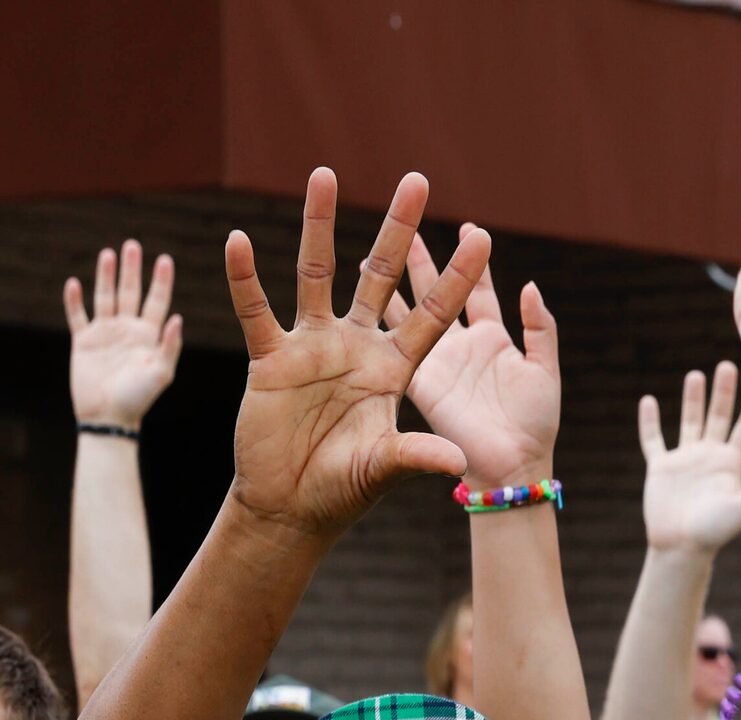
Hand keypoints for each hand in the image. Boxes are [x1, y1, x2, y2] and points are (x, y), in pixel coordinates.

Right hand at [65, 239, 181, 426]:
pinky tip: (74, 283)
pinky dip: (74, 300)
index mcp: (149, 336)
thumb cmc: (140, 398)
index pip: (156, 302)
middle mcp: (128, 330)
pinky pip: (77, 316)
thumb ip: (170, 345)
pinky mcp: (83, 342)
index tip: (165, 259)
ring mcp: (105, 334)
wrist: (110, 416)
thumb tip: (177, 318)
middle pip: (130, 293)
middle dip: (131, 270)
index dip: (161, 281)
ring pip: (104, 297)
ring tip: (108, 254)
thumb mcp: (161, 372)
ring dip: (105, 276)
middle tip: (132, 245)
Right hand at [223, 169, 487, 539]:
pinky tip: (238, 241)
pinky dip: (245, 279)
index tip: (483, 236)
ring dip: (320, 225)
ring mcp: (313, 347)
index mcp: (395, 369)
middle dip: (399, 229)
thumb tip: (457, 462)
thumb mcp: (385, 470)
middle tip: (417, 178)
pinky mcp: (271, 359)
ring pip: (317, 273)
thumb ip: (417, 457)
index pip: (435, 315)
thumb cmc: (344, 489)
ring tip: (325, 173)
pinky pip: (256, 311)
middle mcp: (358, 347)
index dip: (457, 278)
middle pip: (382, 276)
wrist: (291, 505)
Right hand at [394, 238, 558, 486]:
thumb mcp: (543, 372)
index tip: (469, 228)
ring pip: (402, 306)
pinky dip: (375, 313)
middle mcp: (455, 345)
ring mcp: (428, 359)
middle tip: (409, 218)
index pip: (478, 291)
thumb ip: (540, 329)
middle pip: (434, 288)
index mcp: (490, 340)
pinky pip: (392, 340)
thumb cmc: (534, 426)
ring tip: (373, 243)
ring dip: (387, 275)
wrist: (507, 467)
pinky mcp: (407, 378)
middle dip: (420, 255)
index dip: (472, 261)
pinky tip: (351, 284)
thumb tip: (530, 284)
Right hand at [641, 361, 740, 553]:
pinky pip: (653, 439)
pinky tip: (648, 400)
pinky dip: (649, 421)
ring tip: (696, 374)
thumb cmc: (717, 531)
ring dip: (693, 398)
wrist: (682, 547)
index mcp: (733, 464)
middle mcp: (710, 457)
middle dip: (724, 392)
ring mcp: (685, 460)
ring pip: (690, 421)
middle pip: (720, 417)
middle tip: (728, 365)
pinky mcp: (661, 467)